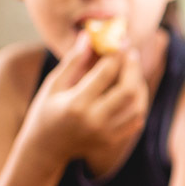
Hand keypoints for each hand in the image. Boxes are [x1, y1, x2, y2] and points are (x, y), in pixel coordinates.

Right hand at [19, 33, 147, 165]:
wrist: (44, 149)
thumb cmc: (46, 110)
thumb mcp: (54, 84)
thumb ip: (74, 61)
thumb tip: (89, 36)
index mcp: (76, 104)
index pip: (106, 73)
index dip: (116, 54)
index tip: (120, 41)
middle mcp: (94, 120)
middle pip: (129, 89)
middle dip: (133, 67)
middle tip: (132, 53)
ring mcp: (106, 133)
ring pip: (138, 105)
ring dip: (139, 84)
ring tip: (132, 70)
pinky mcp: (113, 141)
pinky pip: (137, 119)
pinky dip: (139, 102)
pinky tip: (132, 89)